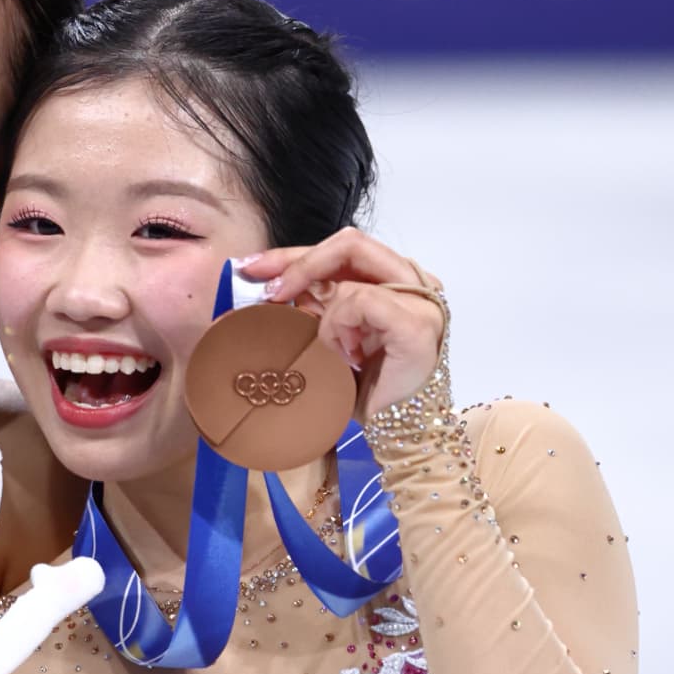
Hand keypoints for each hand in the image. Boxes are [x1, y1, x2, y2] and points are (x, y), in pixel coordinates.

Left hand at [237, 228, 445, 415]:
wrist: (390, 430)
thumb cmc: (362, 386)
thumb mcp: (328, 334)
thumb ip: (313, 304)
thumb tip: (266, 287)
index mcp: (392, 280)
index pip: (342, 248)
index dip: (294, 253)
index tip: (253, 267)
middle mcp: (412, 284)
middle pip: (351, 243)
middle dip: (300, 264)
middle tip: (271, 293)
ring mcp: (420, 303)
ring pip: (352, 275)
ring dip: (326, 314)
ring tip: (332, 349)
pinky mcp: (416, 325)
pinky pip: (362, 302)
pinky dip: (341, 326)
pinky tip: (348, 354)